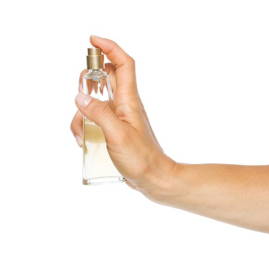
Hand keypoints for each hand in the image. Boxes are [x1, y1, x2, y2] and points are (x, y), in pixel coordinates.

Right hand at [71, 36, 176, 192]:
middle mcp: (124, 104)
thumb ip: (99, 114)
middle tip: (81, 102)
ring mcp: (118, 117)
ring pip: (96, 100)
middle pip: (105, 79)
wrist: (152, 177)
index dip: (110, 48)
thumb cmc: (141, 158)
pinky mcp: (113, 129)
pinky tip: (84, 140)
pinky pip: (96, 118)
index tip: (93, 41)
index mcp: (129, 100)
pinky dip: (86, 125)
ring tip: (81, 134)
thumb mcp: (117, 135)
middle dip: (88, 84)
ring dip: (83, 113)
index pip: (123, 64)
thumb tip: (80, 97)